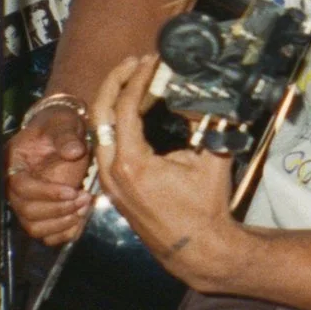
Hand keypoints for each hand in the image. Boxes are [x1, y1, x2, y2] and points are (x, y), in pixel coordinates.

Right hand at [8, 101, 92, 246]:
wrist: (63, 133)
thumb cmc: (58, 125)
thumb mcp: (62, 123)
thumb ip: (66, 136)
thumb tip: (74, 152)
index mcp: (13, 164)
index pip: (21, 188)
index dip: (46, 193)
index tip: (72, 190)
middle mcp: (16, 187)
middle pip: (27, 212)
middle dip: (58, 209)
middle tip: (84, 198)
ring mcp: (28, 202)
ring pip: (36, 228)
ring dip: (62, 222)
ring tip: (85, 205)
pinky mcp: (43, 213)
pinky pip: (47, 234)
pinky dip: (64, 232)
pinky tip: (81, 218)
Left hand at [89, 53, 243, 288]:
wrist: (196, 248)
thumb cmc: (205, 207)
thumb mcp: (211, 160)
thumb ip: (206, 124)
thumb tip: (204, 94)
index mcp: (131, 163)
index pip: (125, 107)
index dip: (138, 78)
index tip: (152, 61)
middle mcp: (111, 171)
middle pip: (100, 112)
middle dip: (115, 80)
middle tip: (135, 61)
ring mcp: (109, 181)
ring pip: (100, 128)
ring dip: (115, 100)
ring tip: (137, 79)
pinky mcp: (113, 187)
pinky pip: (107, 144)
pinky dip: (118, 122)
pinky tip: (138, 108)